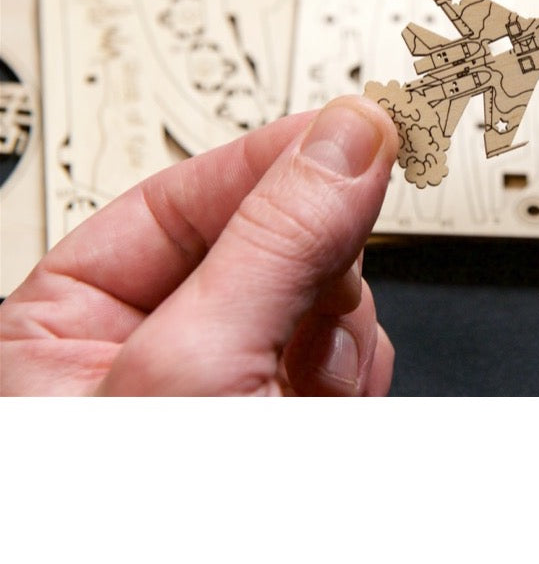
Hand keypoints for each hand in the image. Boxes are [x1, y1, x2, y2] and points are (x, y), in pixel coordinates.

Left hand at [1, 96, 398, 394]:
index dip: (269, 158)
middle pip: (268, 238)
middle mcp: (152, 352)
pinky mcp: (293, 403)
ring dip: (339, 335)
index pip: (177, 195)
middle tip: (323, 287)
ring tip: (305, 388)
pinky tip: (330, 403)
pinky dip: (357, 369)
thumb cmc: (141, 532)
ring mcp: (231, 383)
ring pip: (323, 293)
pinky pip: (351, 346)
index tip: (352, 127)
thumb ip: (275, 244)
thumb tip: (346, 139)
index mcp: (68, 330)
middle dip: (311, 271)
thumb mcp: (199, 371)